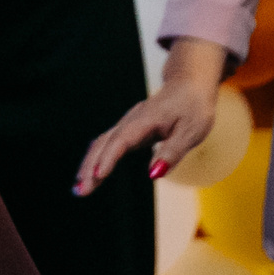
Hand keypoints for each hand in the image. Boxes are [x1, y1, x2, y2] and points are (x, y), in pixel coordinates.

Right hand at [73, 38, 225, 194]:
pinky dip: (97, 157)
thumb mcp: (192, 132)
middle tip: (81, 190)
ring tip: (79, 186)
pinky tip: (91, 172)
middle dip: (90, 166)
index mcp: (146, 120)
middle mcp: (132, 121)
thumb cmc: (193, 107)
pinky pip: (109, 143)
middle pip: (105, 143)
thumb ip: (171, 153)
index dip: (108, 158)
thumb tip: (153, 175)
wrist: (190, 84)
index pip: (121, 140)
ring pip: (103, 143)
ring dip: (89, 163)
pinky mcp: (130, 129)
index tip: (98, 176)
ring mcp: (128, 124)